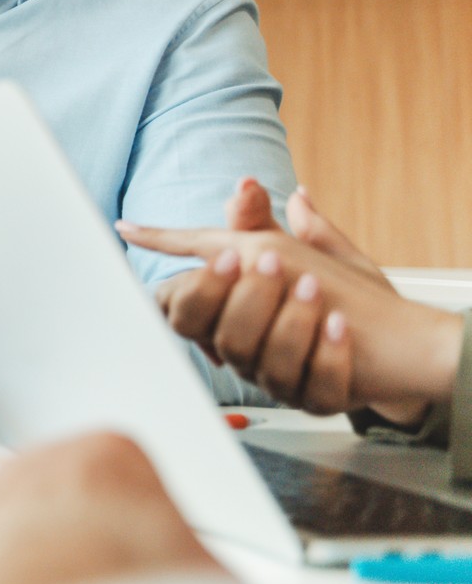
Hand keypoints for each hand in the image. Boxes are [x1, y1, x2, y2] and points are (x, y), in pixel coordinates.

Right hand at [122, 186, 459, 419]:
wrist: (405, 340)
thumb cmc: (346, 294)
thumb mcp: (302, 249)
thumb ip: (265, 222)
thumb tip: (247, 185)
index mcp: (231, 312)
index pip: (177, 303)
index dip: (192, 282)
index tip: (226, 255)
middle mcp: (244, 347)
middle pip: (203, 331)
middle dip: (231, 295)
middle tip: (264, 260)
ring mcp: (276, 377)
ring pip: (251, 358)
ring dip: (286, 318)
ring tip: (316, 286)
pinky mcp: (315, 398)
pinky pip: (308, 384)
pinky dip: (325, 353)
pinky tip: (340, 327)